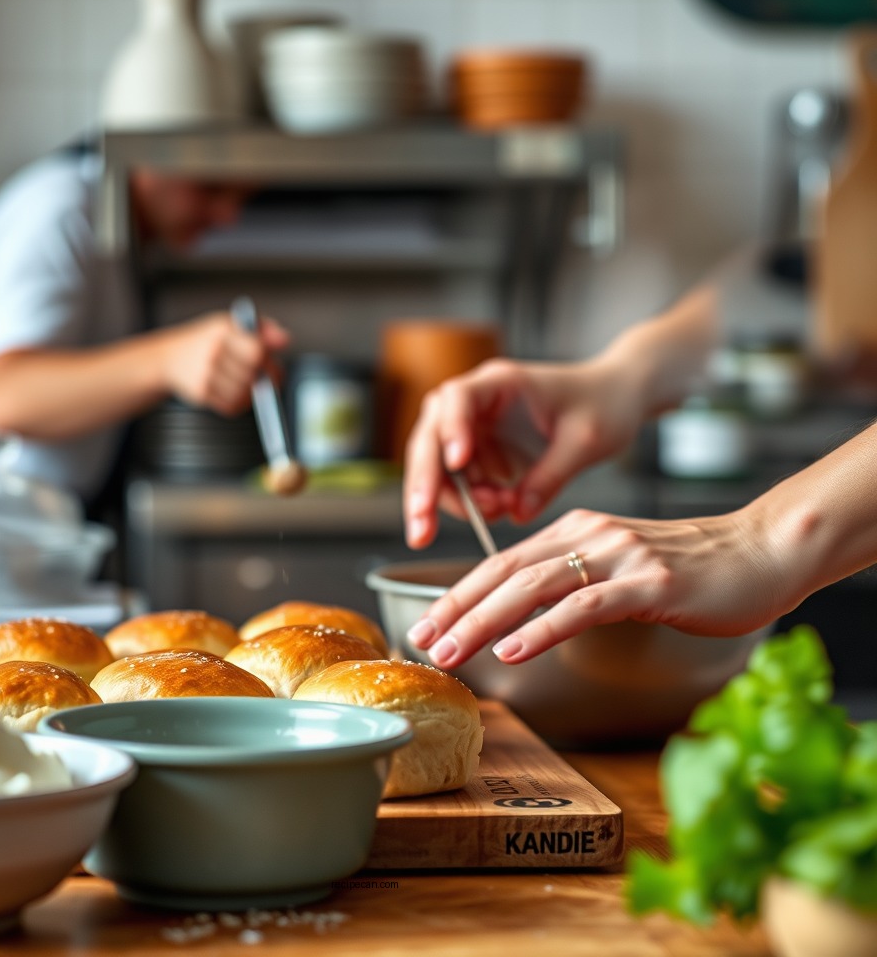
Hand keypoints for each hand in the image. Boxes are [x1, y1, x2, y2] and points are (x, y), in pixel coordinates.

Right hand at [159, 311, 288, 413]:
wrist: (168, 358)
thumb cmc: (205, 340)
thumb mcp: (230, 324)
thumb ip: (262, 329)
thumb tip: (285, 340)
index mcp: (223, 330)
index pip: (257, 351)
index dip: (271, 363)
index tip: (275, 369)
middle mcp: (213, 351)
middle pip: (252, 374)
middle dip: (264, 380)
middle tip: (264, 380)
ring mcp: (205, 373)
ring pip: (244, 392)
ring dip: (252, 393)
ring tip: (248, 386)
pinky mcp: (201, 392)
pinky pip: (231, 406)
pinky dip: (239, 404)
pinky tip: (236, 394)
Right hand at [403, 357, 646, 548]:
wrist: (616, 398)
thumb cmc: (604, 405)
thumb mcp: (585, 441)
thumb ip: (550, 476)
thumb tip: (517, 513)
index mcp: (500, 382)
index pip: (457, 399)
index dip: (451, 430)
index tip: (457, 463)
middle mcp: (476, 402)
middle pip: (430, 438)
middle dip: (424, 486)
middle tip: (422, 530)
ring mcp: (473, 427)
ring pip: (437, 466)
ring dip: (454, 500)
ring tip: (497, 512)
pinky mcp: (479, 451)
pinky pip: (459, 482)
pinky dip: (472, 503)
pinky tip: (501, 508)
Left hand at [406, 506, 793, 668]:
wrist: (759, 552)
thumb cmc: (688, 568)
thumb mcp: (616, 565)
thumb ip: (572, 579)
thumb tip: (521, 614)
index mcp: (573, 530)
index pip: (499, 562)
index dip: (457, 594)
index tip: (427, 625)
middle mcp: (588, 535)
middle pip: (504, 573)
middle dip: (456, 609)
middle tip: (422, 643)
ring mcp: (618, 556)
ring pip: (533, 586)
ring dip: (484, 621)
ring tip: (451, 651)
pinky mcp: (650, 583)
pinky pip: (584, 606)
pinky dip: (542, 629)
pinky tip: (512, 650)